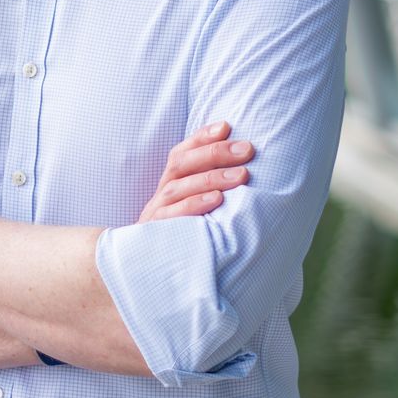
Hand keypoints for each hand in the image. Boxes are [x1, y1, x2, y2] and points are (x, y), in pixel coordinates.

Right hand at [137, 121, 254, 223]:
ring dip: (211, 178)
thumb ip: (210, 185)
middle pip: (182, 164)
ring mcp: (156, 213)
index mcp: (170, 183)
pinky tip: (216, 200)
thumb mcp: (195, 205)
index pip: (182, 152)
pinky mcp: (155, 234)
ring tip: (242, 175)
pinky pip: (172, 217)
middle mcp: (161, 193)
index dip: (201, 137)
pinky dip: (194, 206)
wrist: (150, 271)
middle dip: (215, 153)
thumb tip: (242, 162)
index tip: (226, 126)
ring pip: (178, 188)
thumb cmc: (186, 233)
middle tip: (247, 150)